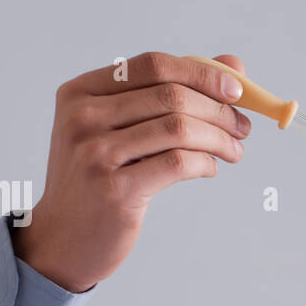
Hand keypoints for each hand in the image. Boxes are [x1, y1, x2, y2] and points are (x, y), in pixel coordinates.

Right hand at [15, 51, 251, 292]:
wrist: (64, 239)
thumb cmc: (99, 179)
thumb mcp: (120, 129)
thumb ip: (169, 93)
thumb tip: (234, 66)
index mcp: (80, 92)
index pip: (153, 66)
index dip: (202, 74)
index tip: (236, 90)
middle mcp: (82, 118)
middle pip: (171, 96)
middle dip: (219, 109)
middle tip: (242, 127)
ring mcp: (95, 154)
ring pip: (178, 128)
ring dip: (219, 138)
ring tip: (234, 150)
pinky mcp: (115, 190)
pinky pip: (177, 163)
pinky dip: (205, 162)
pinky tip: (210, 168)